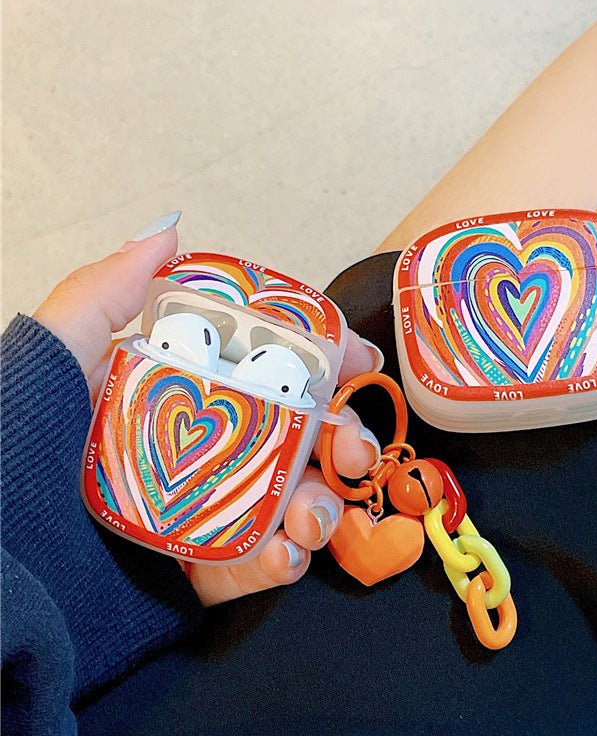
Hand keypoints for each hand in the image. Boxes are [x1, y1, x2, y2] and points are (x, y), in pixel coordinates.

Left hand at [35, 217, 382, 605]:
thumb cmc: (18, 443)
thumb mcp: (57, 354)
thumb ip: (107, 290)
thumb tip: (166, 231)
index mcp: (184, 394)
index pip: (269, 369)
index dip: (323, 362)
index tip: (359, 361)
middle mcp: (204, 447)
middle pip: (300, 438)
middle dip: (344, 440)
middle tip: (354, 449)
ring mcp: (207, 509)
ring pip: (293, 503)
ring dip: (323, 507)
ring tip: (314, 516)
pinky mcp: (200, 569)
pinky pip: (259, 565)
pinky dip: (285, 562)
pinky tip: (286, 554)